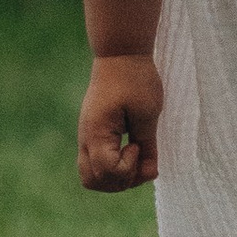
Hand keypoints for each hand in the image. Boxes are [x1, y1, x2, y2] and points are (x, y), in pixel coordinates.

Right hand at [78, 51, 161, 190]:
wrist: (120, 54)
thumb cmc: (135, 79)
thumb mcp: (147, 113)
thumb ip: (148, 146)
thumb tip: (149, 171)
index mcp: (97, 131)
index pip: (107, 170)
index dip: (128, 167)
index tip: (138, 144)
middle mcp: (86, 138)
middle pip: (94, 181)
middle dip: (121, 180)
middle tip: (139, 156)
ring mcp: (87, 137)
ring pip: (92, 177)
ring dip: (116, 178)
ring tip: (135, 157)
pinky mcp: (93, 134)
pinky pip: (95, 164)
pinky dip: (113, 168)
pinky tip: (131, 151)